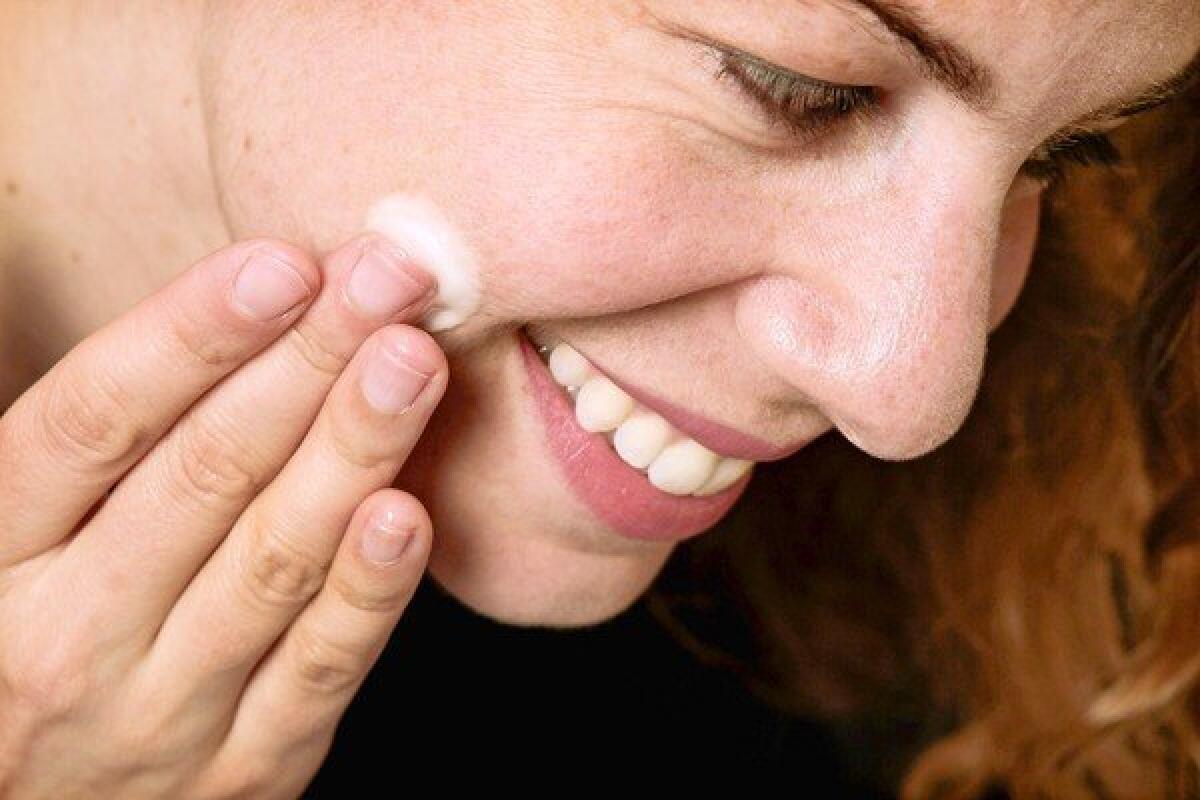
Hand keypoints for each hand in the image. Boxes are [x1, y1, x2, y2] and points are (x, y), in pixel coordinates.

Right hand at [0, 234, 445, 797]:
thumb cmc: (37, 646)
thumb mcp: (19, 548)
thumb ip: (97, 450)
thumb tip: (227, 311)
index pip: (91, 420)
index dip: (190, 332)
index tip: (284, 262)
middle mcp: (65, 634)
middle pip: (201, 474)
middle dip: (305, 362)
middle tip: (387, 278)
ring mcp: (159, 712)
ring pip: (271, 562)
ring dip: (351, 449)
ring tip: (412, 361)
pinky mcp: (246, 770)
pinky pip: (316, 670)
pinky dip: (367, 591)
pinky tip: (409, 511)